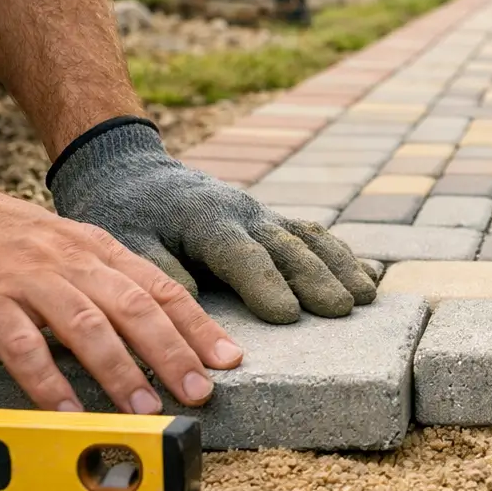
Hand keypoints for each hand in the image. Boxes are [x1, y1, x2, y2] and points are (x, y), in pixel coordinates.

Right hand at [0, 166, 241, 412]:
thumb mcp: (65, 248)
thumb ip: (104, 282)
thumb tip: (155, 327)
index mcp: (97, 249)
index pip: (160, 288)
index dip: (198, 325)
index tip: (230, 360)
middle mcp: (70, 261)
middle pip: (135, 307)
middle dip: (174, 352)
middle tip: (202, 392)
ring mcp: (27, 279)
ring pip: (87, 324)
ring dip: (121, 370)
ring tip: (146, 408)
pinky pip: (21, 343)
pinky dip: (47, 379)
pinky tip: (67, 409)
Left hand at [48, 119, 374, 323]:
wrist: (134, 174)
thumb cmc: (125, 214)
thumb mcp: (123, 241)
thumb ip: (156, 270)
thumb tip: (187, 304)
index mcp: (208, 219)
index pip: (242, 255)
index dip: (266, 285)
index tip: (288, 316)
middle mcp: (245, 213)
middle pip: (288, 248)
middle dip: (318, 279)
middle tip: (345, 310)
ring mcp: (263, 215)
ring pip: (310, 238)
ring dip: (340, 265)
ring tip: (368, 295)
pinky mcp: (271, 222)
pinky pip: (313, 234)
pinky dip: (341, 254)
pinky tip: (368, 274)